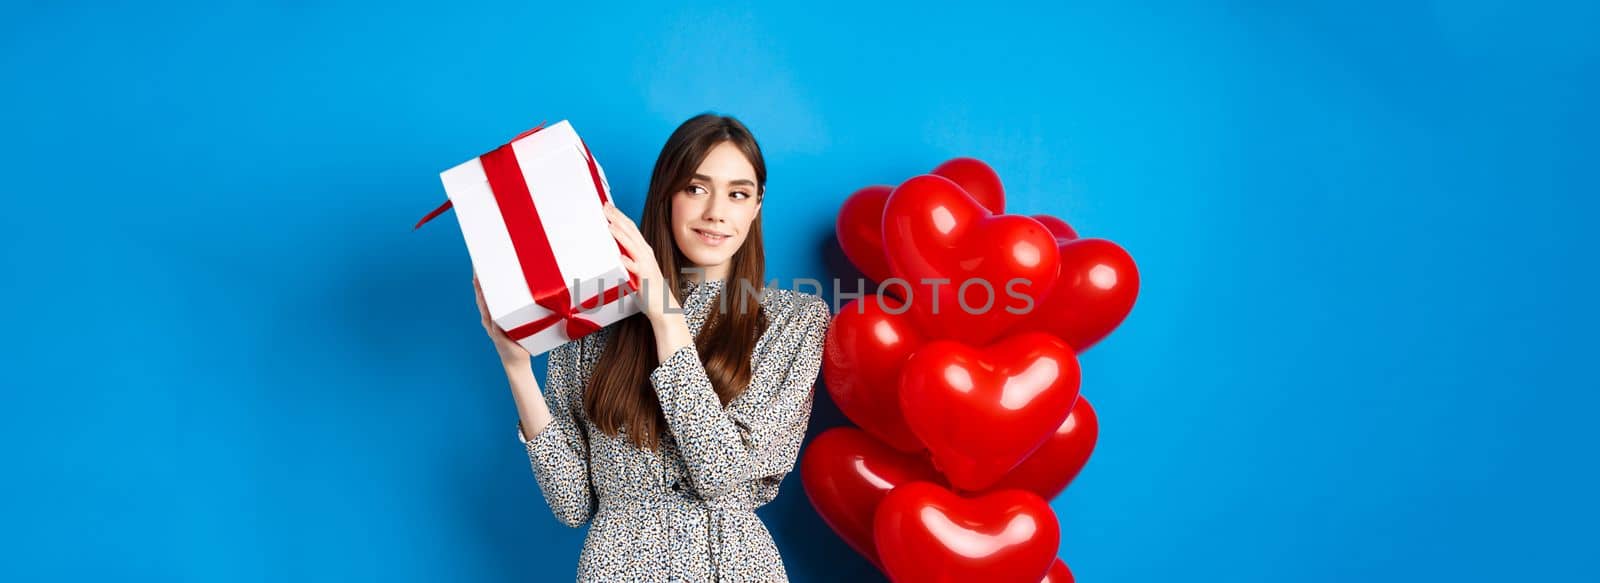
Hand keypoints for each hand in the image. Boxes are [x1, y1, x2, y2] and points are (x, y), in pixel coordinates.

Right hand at [473, 272, 529, 364]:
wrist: (517, 361)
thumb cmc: (519, 339)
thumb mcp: (518, 319)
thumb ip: (520, 307)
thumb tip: (531, 290)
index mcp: (493, 314)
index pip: (485, 295)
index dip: (481, 282)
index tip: (479, 269)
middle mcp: (489, 320)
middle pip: (481, 299)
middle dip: (479, 285)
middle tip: (477, 270)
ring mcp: (492, 329)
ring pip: (485, 310)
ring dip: (482, 298)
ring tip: (479, 284)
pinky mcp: (499, 338)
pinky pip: (494, 326)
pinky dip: (492, 319)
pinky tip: (490, 311)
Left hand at [604, 200, 673, 319]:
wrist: (664, 307)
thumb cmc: (649, 289)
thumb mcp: (636, 269)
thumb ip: (627, 258)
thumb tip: (612, 251)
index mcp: (643, 250)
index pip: (630, 228)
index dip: (620, 216)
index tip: (608, 206)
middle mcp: (645, 254)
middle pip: (631, 231)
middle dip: (618, 218)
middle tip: (605, 206)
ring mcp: (646, 265)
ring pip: (632, 246)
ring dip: (621, 235)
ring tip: (609, 224)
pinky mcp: (645, 278)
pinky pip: (636, 268)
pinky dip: (628, 262)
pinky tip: (620, 257)